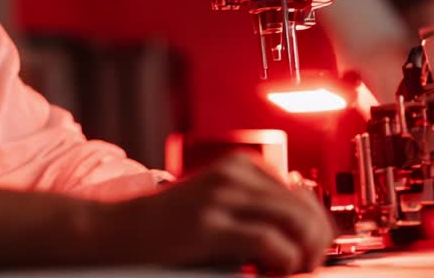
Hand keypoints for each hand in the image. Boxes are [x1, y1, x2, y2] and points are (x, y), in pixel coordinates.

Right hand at [104, 151, 334, 273]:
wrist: (117, 231)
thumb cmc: (167, 227)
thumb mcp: (217, 207)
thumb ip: (254, 209)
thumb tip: (305, 230)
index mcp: (239, 166)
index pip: (303, 194)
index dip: (316, 229)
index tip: (309, 252)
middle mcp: (234, 174)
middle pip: (305, 208)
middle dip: (316, 243)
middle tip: (305, 267)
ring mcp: (220, 197)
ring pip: (295, 221)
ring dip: (303, 253)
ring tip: (290, 271)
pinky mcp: (208, 225)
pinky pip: (269, 241)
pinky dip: (283, 260)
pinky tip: (271, 272)